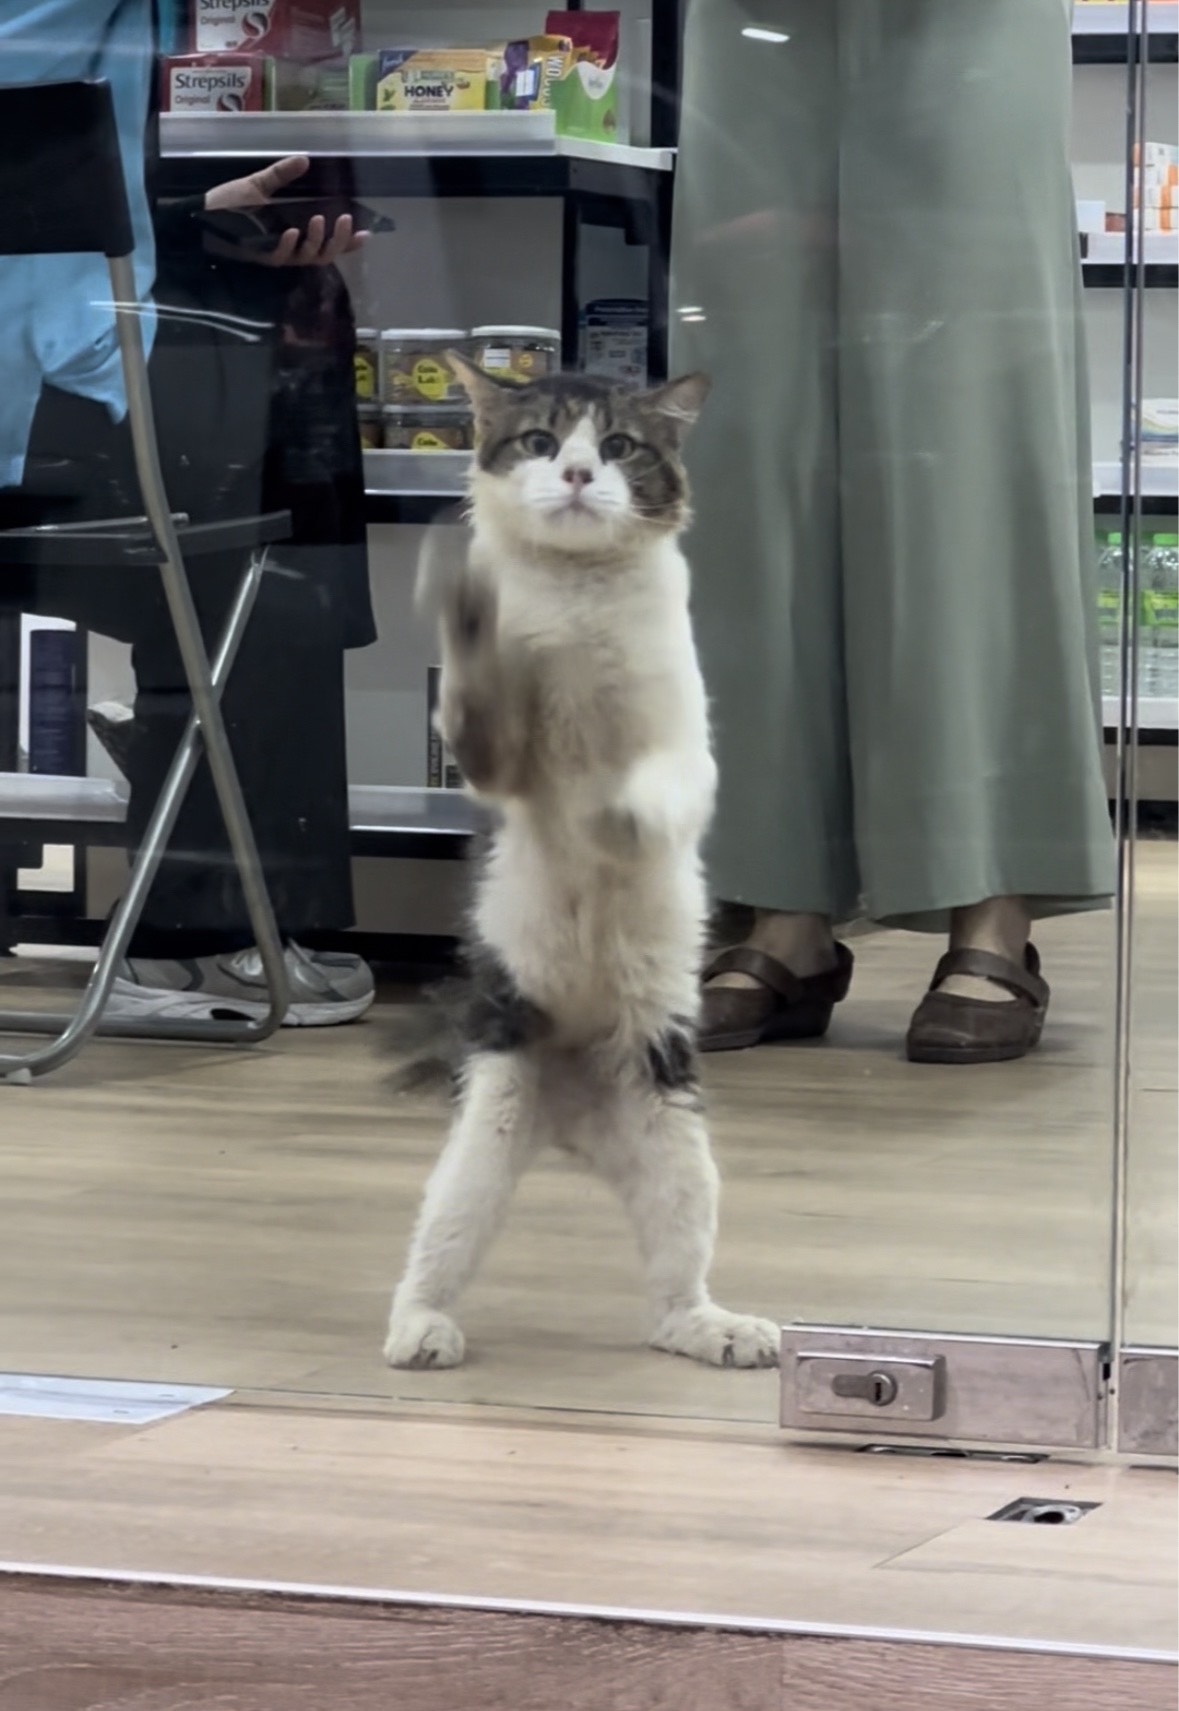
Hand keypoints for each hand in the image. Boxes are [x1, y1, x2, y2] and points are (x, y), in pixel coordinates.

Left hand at [203, 154, 367, 266]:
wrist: (202, 216)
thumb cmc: (229, 204)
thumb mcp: (259, 184)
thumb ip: (282, 174)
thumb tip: (305, 158)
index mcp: (294, 233)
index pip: (327, 242)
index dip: (347, 241)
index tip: (365, 233)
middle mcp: (290, 248)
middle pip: (324, 254)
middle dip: (338, 239)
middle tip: (344, 219)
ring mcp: (277, 254)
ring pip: (308, 257)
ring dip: (317, 240)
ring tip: (320, 219)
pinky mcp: (262, 255)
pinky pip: (282, 256)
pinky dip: (290, 244)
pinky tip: (294, 231)